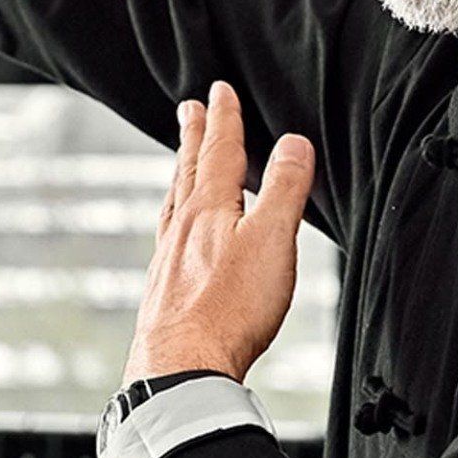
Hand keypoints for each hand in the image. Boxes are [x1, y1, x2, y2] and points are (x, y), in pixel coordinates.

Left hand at [122, 81, 315, 384]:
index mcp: (209, 209)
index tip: (219, 91)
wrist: (180, 367)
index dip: (223, 118)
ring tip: (182, 162)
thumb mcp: (272, 240)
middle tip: (189, 108)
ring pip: (175, 202)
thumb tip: (292, 142)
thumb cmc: (229, 308)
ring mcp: (168, 259)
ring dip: (182, 174)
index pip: (219, 152)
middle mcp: (182, 228)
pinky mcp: (165, 290)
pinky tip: (176, 234)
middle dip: (194, 136)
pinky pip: (169, 236)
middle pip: (189, 170)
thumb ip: (283, 189)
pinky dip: (175, 217)